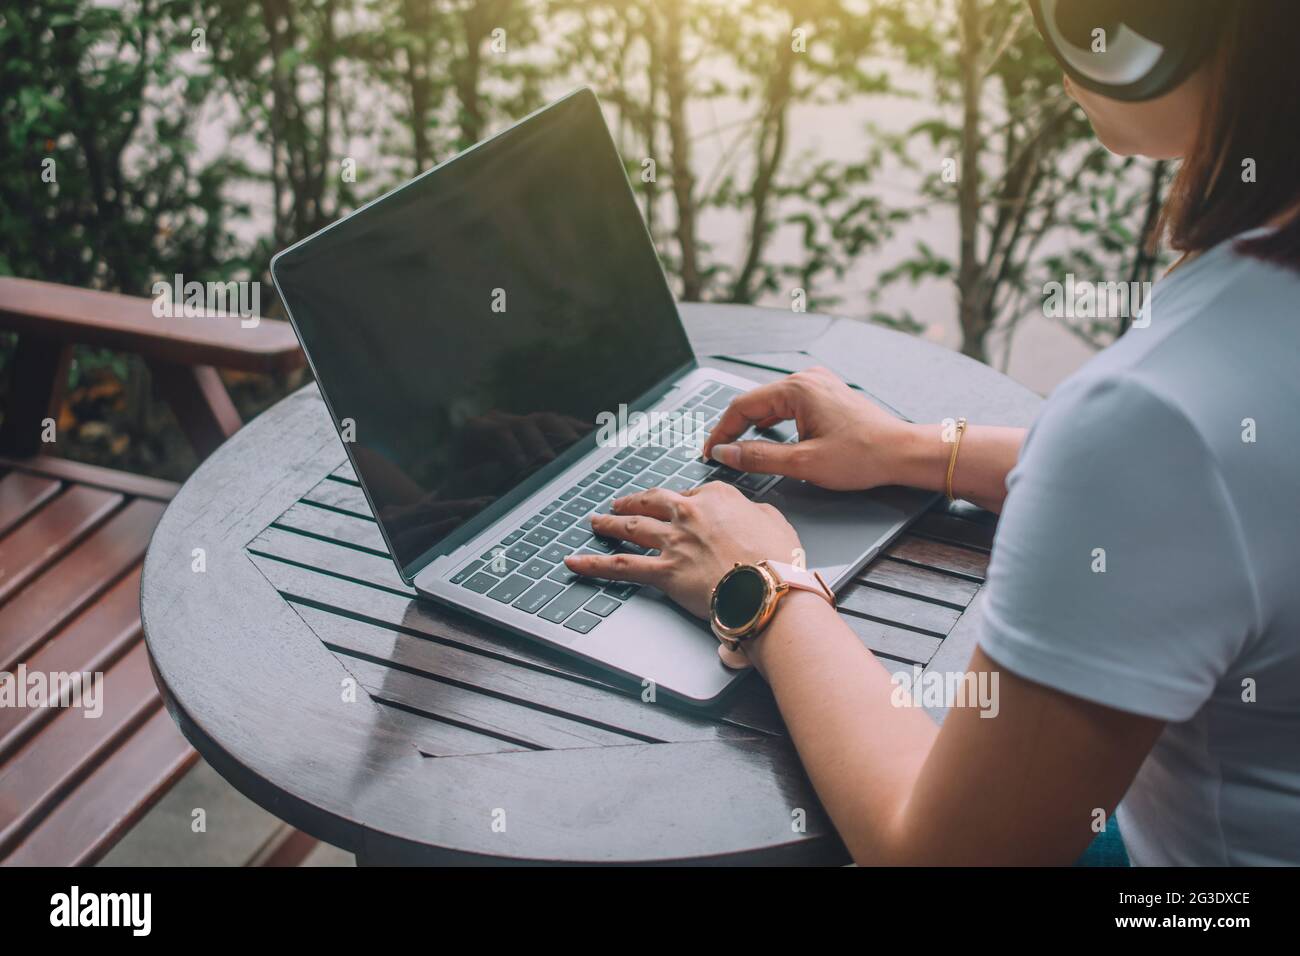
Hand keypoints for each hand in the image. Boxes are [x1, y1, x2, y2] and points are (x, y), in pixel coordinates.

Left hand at [563, 482, 800, 618]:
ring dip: (609, 524)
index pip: (689, 495)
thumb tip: (753, 516)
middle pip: (652, 502)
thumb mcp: (775, 521)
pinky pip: (621, 566)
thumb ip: (757, 513)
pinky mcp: (663, 571)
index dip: (680, 503)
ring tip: (596, 523)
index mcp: (716, 497)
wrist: (767, 588)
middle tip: (620, 503)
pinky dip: (594, 564)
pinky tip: (575, 562)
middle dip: (633, 501)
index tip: (676, 508)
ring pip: (631, 527)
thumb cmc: (776, 560)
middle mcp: (689, 514)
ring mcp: (673, 542)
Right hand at [701, 367, 918, 490]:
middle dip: (735, 428)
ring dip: (754, 426)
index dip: (721, 431)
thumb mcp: (803, 463)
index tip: (711, 452)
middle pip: (756, 402)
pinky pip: (789, 406)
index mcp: (797, 388)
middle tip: (721, 454)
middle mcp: (807, 379)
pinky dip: (774, 423)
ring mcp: (819, 385)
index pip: (742, 406)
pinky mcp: (828, 396)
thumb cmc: (864, 455)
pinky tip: (770, 439)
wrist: (903, 453)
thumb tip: (727, 453)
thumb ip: (758, 457)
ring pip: (772, 404)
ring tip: (740, 449)